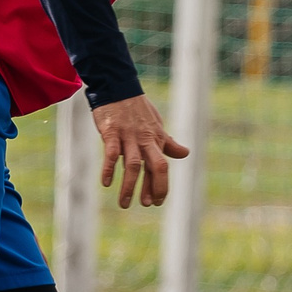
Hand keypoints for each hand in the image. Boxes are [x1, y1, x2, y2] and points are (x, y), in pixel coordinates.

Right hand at [90, 93, 190, 208]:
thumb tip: (185, 153)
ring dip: (129, 186)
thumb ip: (168, 142)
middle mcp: (145, 140)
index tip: (157, 202)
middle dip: (153, 187)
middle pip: (155, 166)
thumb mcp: (156, 125)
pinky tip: (106, 183)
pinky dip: (108, 169)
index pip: (162, 166)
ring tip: (125, 203)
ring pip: (132, 165)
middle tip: (147, 204)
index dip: (161, 185)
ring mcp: (128, 136)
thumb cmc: (137, 109)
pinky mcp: (111, 132)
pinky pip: (110, 153)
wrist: (118, 87)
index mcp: (156, 140)